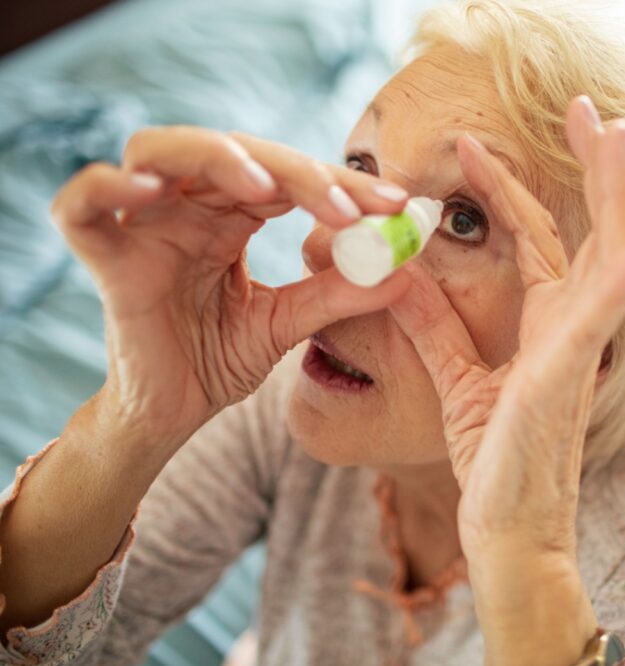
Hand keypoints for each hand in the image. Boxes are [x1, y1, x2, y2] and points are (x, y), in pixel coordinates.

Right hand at [52, 127, 411, 451]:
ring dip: (215, 158)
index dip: (341, 184)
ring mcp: (143, 229)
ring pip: (159, 153)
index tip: (397, 204)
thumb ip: (339, 294)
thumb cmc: (219, 360)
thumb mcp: (289, 323)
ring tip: (267, 187)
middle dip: (295, 170)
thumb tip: (405, 271)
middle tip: (347, 205)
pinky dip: (107, 187)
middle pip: (232, 153)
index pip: (286, 177)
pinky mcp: (108, 262)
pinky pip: (81, 207)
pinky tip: (150, 190)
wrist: (171, 415)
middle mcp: (186, 210)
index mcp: (229, 217)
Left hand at [389, 97, 624, 665]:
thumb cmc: (494, 462)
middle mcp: (574, 328)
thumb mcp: (454, 378)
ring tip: (618, 134)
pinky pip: (602, 323)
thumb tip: (397, 272)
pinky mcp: (570, 378)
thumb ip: (431, 324)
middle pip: (590, 229)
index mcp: (549, 326)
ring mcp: (579, 350)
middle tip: (586, 107)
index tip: (472, 142)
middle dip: (593, 166)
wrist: (509, 531)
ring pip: (609, 256)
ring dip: (617, 194)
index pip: (536, 238)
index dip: (508, 187)